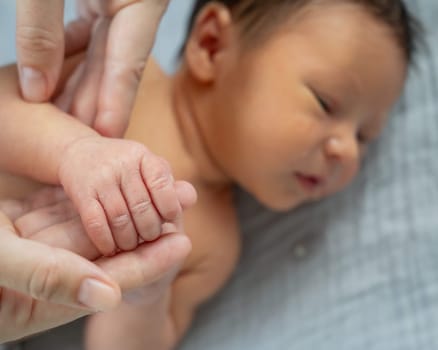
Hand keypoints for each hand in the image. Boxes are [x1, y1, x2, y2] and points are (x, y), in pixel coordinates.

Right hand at [0, 186, 191, 342]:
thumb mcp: (2, 265)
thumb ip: (51, 279)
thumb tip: (109, 296)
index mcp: (45, 299)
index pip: (111, 278)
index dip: (150, 261)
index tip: (183, 242)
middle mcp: (47, 274)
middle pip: (110, 247)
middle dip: (148, 225)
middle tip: (182, 201)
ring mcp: (36, 247)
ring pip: (92, 224)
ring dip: (127, 204)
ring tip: (160, 185)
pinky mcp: (22, 224)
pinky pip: (64, 209)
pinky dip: (93, 196)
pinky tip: (114, 184)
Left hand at [16, 0, 169, 136]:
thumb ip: (41, 28)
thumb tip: (35, 86)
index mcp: (140, 1)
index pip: (129, 68)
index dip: (115, 109)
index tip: (103, 142)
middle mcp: (136, 8)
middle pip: (114, 70)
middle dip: (91, 107)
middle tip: (74, 144)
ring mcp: (118, 5)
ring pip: (100, 58)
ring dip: (79, 88)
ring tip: (60, 118)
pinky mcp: (102, 0)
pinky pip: (89, 40)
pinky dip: (71, 60)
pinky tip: (55, 79)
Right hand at [58, 135, 195, 255]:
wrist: (78, 153)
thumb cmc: (124, 168)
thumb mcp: (147, 167)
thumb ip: (168, 184)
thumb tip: (190, 198)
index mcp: (142, 156)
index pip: (162, 182)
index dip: (169, 205)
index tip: (170, 220)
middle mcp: (121, 163)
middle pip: (141, 205)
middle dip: (149, 229)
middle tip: (150, 239)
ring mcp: (100, 177)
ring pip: (120, 217)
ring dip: (128, 239)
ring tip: (131, 246)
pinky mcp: (81, 191)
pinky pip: (96, 221)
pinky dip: (105, 240)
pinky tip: (110, 249)